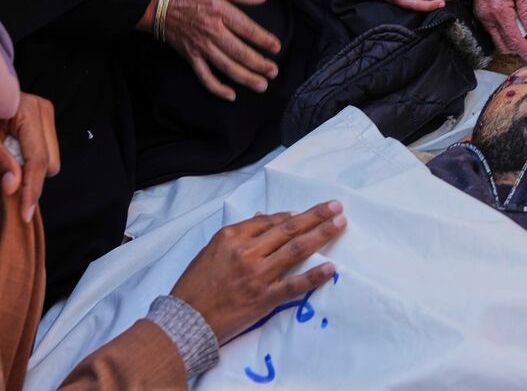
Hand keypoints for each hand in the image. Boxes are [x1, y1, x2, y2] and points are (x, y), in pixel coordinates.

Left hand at [0, 92, 59, 223]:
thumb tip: (13, 188)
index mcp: (29, 110)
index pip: (37, 160)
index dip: (31, 190)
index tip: (24, 215)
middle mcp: (44, 109)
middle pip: (49, 164)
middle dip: (29, 178)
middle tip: (1, 174)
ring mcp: (46, 113)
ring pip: (50, 161)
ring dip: (29, 169)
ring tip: (4, 159)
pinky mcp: (44, 119)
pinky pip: (46, 153)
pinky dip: (29, 162)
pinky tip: (11, 154)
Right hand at [159, 0, 280, 101]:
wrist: (158, 5)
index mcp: (220, 13)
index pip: (247, 29)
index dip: (263, 39)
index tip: (276, 47)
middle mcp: (212, 33)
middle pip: (239, 52)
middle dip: (258, 64)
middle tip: (274, 72)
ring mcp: (201, 47)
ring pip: (226, 67)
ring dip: (245, 78)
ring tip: (261, 85)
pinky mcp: (191, 57)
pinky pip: (204, 76)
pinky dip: (217, 88)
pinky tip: (231, 95)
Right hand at [169, 201, 346, 342]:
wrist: (186, 320)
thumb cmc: (196, 285)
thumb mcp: (212, 250)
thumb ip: (239, 233)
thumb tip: (262, 217)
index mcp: (232, 236)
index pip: (270, 221)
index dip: (293, 216)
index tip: (308, 213)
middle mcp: (247, 252)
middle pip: (288, 229)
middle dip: (316, 216)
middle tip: (336, 206)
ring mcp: (257, 275)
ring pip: (296, 250)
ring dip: (321, 235)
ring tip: (340, 224)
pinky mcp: (264, 299)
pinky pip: (294, 285)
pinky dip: (314, 275)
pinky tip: (331, 267)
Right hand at [468, 0, 526, 59]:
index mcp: (499, 10)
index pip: (514, 40)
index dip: (526, 51)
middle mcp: (487, 17)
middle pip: (505, 46)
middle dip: (521, 47)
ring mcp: (482, 17)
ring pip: (498, 41)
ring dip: (513, 41)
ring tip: (526, 29)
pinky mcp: (480, 14)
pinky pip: (493, 32)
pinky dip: (505, 33)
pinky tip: (515, 23)